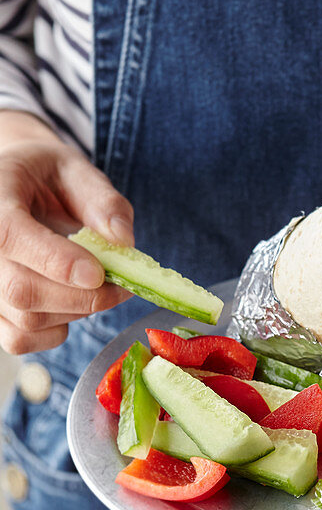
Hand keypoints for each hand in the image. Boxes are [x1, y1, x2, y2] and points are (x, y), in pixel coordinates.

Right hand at [0, 112, 134, 354]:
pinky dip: (56, 330)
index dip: (57, 262)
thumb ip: (101, 200)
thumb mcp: (74, 169)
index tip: (99, 273)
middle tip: (120, 285)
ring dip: (76, 311)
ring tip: (98, 287)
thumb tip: (123, 241)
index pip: (11, 237)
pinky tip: (71, 303)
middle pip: (22, 290)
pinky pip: (20, 340)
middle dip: (83, 296)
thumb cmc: (43, 177)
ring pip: (26, 320)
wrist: (12, 187)